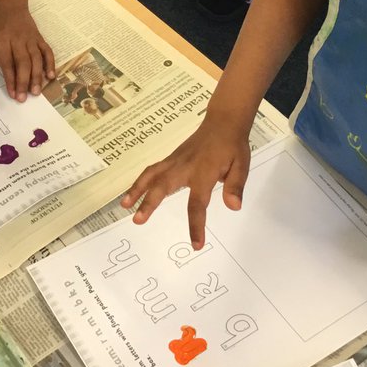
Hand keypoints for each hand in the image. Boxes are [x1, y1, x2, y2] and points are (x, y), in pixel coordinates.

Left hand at [0, 4, 54, 101]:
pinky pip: (47, 51)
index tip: (13, 94)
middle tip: (24, 98)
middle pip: (23, 63)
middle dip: (24, 82)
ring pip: (36, 59)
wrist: (9, 4)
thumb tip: (7, 73)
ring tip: (36, 92)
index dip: (10, 80)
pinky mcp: (39, 38)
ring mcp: (30, 39)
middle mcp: (17, 40)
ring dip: (37, 77)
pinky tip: (51, 76)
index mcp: (1, 42)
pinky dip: (50, 64)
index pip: (7, 64)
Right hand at [120, 115, 250, 248]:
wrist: (223, 122)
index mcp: (204, 173)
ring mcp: (175, 161)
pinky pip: (152, 170)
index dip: (196, 225)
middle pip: (163, 186)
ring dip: (137, 190)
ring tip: (125, 206)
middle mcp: (185, 167)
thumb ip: (235, 186)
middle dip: (150, 203)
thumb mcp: (242, 165)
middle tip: (138, 220)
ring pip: (152, 175)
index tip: (196, 244)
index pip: (197, 204)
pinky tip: (133, 193)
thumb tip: (233, 206)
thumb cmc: (232, 146)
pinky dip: (140, 181)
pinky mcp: (171, 158)